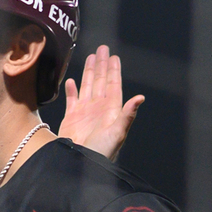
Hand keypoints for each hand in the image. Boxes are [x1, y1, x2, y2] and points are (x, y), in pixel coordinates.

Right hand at [56, 45, 142, 160]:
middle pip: (101, 81)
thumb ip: (128, 114)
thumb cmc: (102, 151)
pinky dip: (71, 90)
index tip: (113, 57)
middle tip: (102, 49)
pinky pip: (72, 100)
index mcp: (111, 109)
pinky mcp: (72, 118)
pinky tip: (71, 80)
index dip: (113, 70)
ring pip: (88, 86)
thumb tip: (140, 97)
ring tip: (91, 57)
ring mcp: (85, 112)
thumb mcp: (118, 132)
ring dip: (89, 72)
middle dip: (102, 65)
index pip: (113, 85)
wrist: (81, 162)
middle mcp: (98, 108)